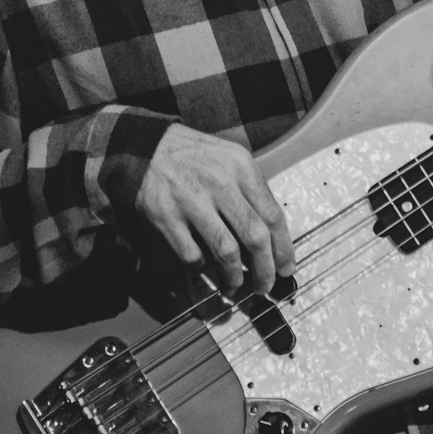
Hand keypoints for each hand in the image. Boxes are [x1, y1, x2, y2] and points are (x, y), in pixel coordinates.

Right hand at [133, 126, 295, 294]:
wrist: (146, 147)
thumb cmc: (193, 156)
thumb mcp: (230, 159)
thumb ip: (251, 191)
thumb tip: (270, 235)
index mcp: (241, 167)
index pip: (272, 215)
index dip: (283, 248)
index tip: (286, 267)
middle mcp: (220, 183)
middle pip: (255, 236)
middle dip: (265, 269)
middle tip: (266, 286)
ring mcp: (192, 201)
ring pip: (226, 251)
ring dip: (234, 276)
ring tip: (235, 286)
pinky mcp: (167, 218)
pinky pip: (192, 255)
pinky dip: (201, 268)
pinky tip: (204, 269)